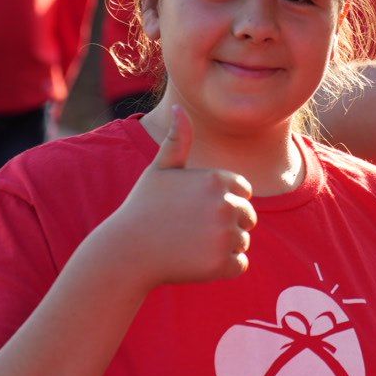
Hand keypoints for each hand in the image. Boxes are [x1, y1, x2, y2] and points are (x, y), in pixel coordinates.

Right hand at [106, 106, 256, 286]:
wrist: (127, 252)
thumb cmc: (143, 208)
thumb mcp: (160, 170)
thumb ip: (177, 140)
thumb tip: (179, 108)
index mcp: (216, 178)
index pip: (244, 191)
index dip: (221, 200)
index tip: (195, 209)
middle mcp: (225, 204)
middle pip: (248, 216)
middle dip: (225, 224)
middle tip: (191, 230)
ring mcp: (225, 235)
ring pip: (242, 241)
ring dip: (222, 246)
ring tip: (190, 245)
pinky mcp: (221, 263)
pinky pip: (239, 265)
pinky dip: (222, 267)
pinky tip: (195, 261)